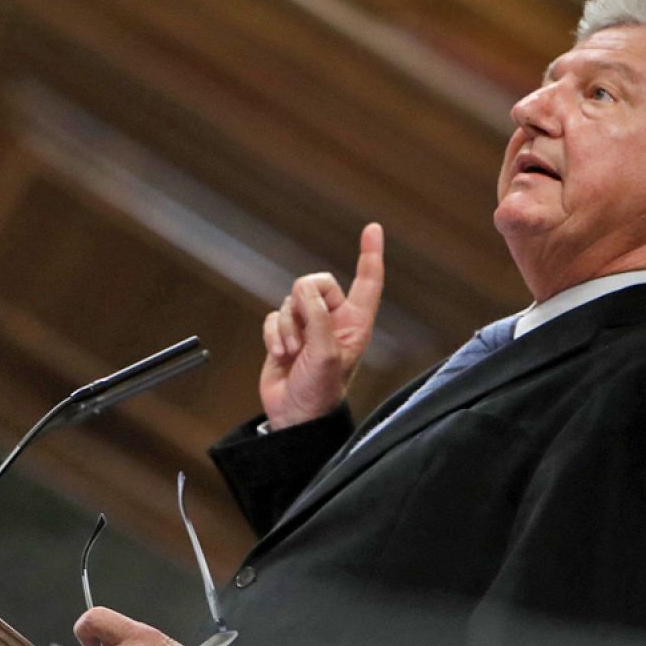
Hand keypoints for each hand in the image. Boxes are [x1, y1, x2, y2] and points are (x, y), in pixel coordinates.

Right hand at [260, 223, 384, 429]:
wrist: (294, 417)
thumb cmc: (320, 392)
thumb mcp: (326, 354)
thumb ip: (318, 318)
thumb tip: (303, 293)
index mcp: (355, 324)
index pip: (366, 282)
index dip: (370, 255)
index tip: (372, 228)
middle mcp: (333, 320)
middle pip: (314, 283)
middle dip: (304, 304)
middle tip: (305, 335)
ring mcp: (307, 326)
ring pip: (291, 301)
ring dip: (288, 328)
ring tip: (293, 353)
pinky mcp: (284, 334)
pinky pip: (273, 316)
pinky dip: (273, 334)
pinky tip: (280, 355)